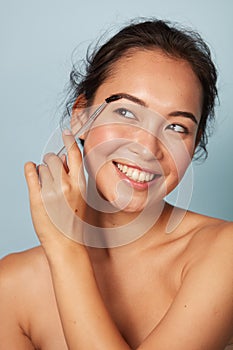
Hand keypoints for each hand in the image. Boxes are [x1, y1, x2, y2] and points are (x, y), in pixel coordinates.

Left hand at [24, 130, 85, 254]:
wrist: (67, 244)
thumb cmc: (75, 222)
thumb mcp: (82, 197)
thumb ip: (74, 177)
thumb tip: (63, 159)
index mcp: (81, 184)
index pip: (75, 154)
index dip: (69, 141)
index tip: (66, 133)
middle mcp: (67, 185)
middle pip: (54, 158)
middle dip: (51, 161)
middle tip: (51, 171)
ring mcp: (51, 191)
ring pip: (41, 166)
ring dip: (42, 172)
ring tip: (47, 186)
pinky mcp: (37, 198)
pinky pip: (31, 173)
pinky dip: (29, 169)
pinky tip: (30, 168)